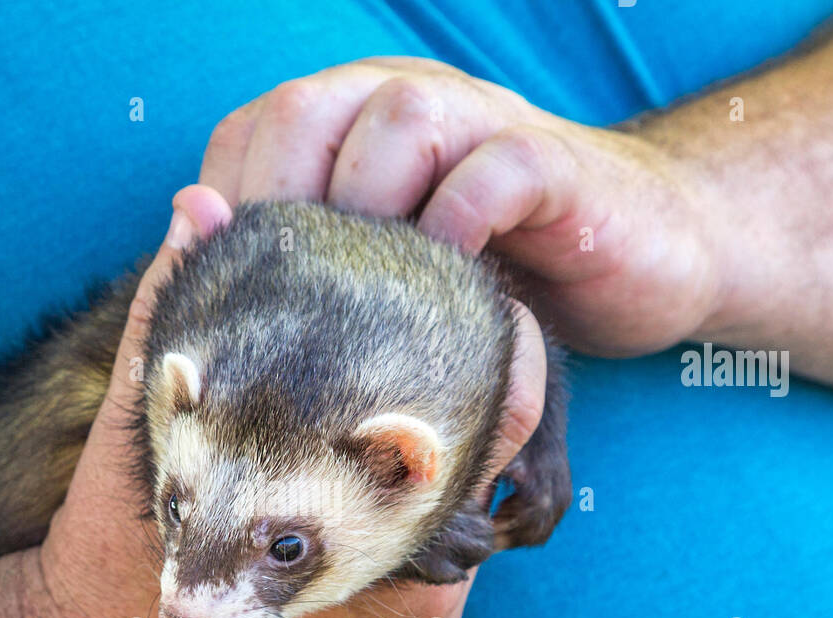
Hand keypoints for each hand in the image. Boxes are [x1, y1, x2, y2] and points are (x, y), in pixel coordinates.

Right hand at [21, 185, 546, 617]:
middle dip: (437, 446)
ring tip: (351, 474)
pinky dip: (407, 563)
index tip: (501, 323)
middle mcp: (419, 608)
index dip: (503, 374)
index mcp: (365, 540)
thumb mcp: (138, 434)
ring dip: (419, 505)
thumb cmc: (105, 564)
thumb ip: (174, 317)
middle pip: (470, 491)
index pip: (488, 442)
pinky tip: (341, 545)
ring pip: (456, 542)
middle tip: (391, 401)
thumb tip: (197, 206)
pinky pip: (442, 597)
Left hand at [199, 56, 726, 358]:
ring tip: (373, 292)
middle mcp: (411, 104)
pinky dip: (461, 223)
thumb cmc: (490, 276)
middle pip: (311, 109)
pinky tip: (452, 280)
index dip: (230, 208)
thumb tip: (191, 215)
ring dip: (371, 209)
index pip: (255, 133)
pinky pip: (497, 169)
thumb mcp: (383, 273)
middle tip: (294, 297)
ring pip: (401, 120)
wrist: (641, 257)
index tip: (233, 296)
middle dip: (285, 204)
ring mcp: (486, 125)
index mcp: (354, 124)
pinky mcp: (556, 167)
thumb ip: (292, 251)